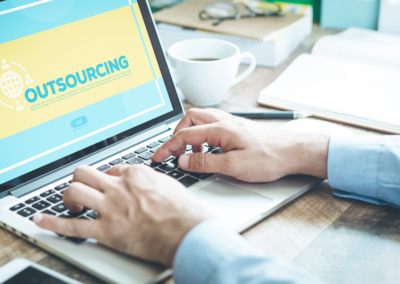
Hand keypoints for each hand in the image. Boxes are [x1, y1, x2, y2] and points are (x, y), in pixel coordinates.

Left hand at [34, 164, 210, 266]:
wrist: (186, 231)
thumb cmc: (182, 210)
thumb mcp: (168, 184)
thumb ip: (151, 180)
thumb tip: (145, 181)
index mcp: (134, 175)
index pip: (110, 169)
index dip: (106, 178)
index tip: (107, 186)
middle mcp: (118, 187)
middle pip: (84, 174)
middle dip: (79, 180)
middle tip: (82, 190)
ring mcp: (110, 208)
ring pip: (74, 192)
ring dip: (67, 198)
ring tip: (70, 206)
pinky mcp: (106, 231)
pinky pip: (72, 226)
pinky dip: (53, 223)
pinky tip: (42, 221)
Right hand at [152, 108, 328, 181]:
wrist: (293, 152)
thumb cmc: (269, 157)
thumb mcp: (234, 166)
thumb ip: (205, 163)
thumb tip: (182, 161)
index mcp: (220, 129)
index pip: (184, 135)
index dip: (167, 147)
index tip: (157, 157)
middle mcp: (223, 121)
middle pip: (190, 119)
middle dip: (177, 134)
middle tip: (173, 152)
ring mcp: (230, 123)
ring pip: (201, 121)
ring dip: (190, 136)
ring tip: (190, 155)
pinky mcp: (236, 129)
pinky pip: (211, 127)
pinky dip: (202, 138)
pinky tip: (208, 152)